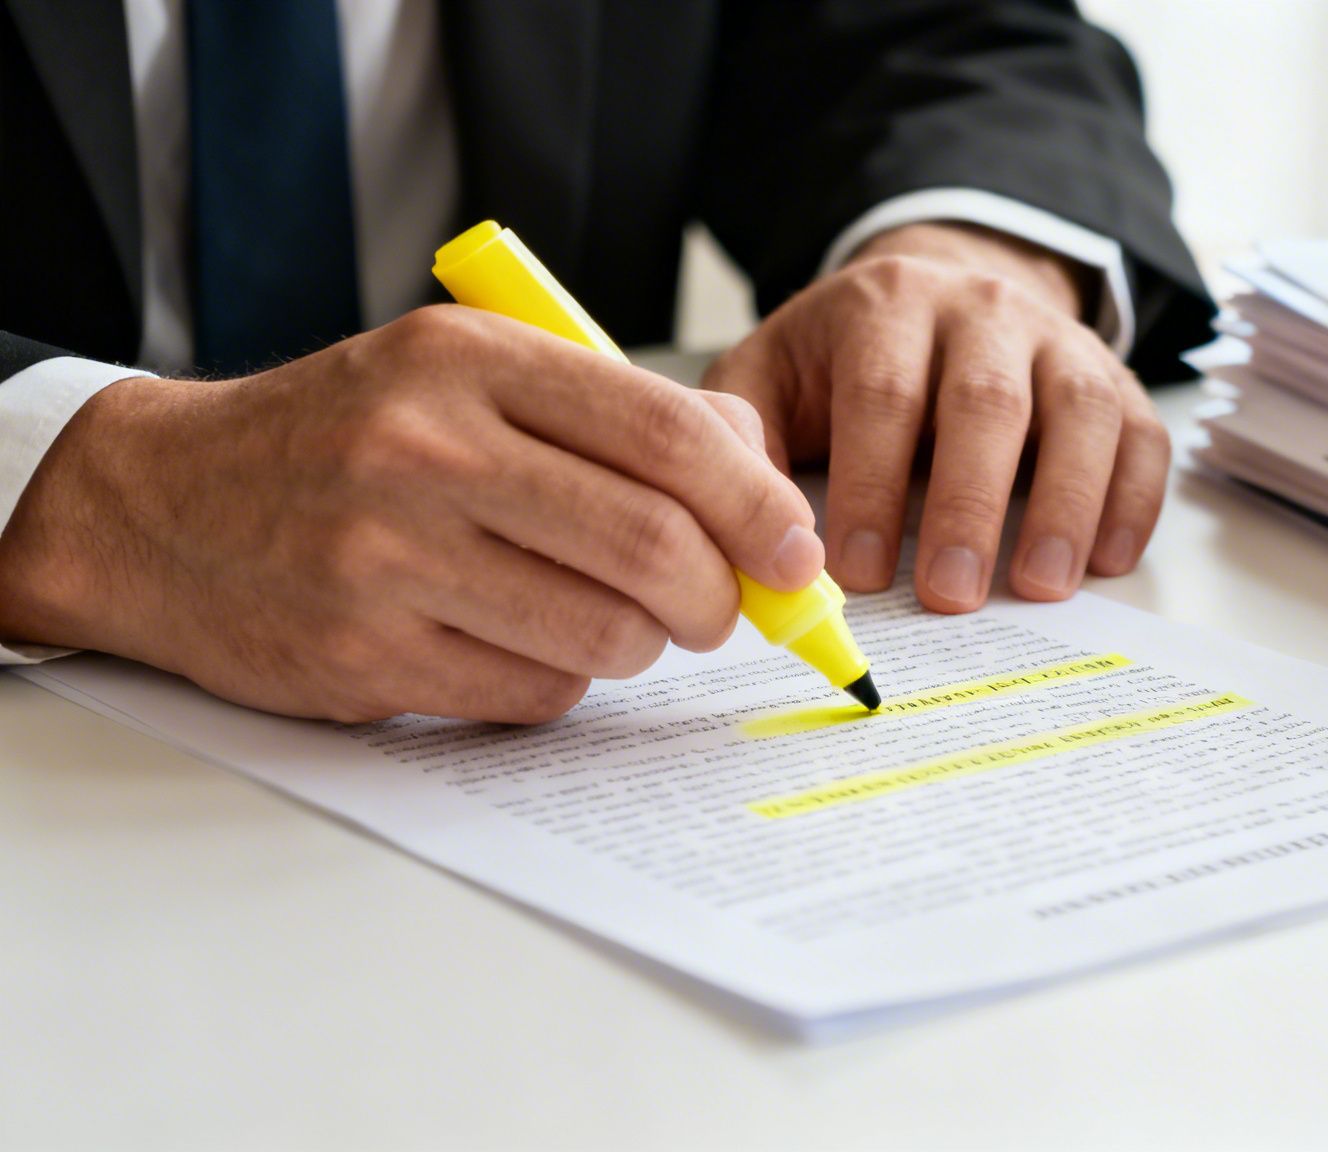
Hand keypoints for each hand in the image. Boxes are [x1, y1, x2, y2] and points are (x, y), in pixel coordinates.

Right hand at [0, 306, 821, 722]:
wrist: (162, 504)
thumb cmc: (350, 439)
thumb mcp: (470, 376)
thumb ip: (614, 414)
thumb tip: (761, 482)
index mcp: (469, 360)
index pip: (668, 434)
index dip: (760, 503)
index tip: (796, 549)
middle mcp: (426, 449)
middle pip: (653, 545)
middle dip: (720, 596)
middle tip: (721, 607)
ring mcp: (387, 557)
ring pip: (605, 633)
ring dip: (645, 644)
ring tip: (623, 622)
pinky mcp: (364, 654)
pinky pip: (535, 690)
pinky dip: (565, 679)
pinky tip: (529, 642)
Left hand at [701, 222, 1168, 613]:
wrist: (937, 289)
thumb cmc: (845, 359)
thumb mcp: (771, 373)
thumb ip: (744, 438)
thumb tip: (747, 528)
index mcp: (888, 307)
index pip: (883, 394)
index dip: (874, 485)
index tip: (861, 571)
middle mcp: (982, 311)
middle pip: (986, 402)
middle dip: (969, 505)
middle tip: (951, 595)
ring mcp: (1057, 341)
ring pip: (1079, 412)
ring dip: (1065, 503)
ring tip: (1040, 587)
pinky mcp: (1112, 377)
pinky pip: (1139, 433)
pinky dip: (1133, 499)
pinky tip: (1108, 560)